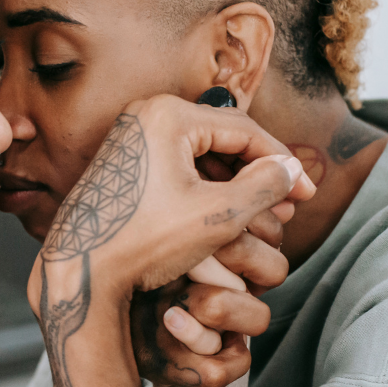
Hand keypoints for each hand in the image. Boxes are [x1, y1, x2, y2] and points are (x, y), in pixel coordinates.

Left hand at [28, 95, 314, 386]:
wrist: (80, 271)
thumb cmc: (142, 242)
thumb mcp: (216, 216)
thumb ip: (263, 186)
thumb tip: (290, 169)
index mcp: (167, 115)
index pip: (244, 129)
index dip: (282, 162)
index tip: (307, 193)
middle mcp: (145, 115)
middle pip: (223, 137)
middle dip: (259, 173)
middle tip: (288, 205)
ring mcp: (131, 138)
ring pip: (202, 153)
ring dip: (236, 181)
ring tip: (263, 214)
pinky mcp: (124, 163)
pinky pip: (178, 166)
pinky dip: (206, 187)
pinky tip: (226, 214)